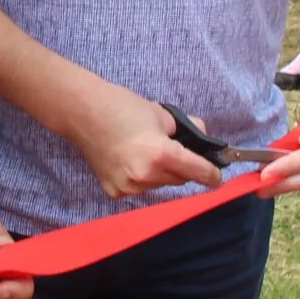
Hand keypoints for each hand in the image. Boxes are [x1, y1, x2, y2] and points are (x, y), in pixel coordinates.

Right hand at [65, 78, 226, 202]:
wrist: (82, 112)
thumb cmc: (121, 107)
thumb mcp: (162, 114)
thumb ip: (188, 129)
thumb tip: (204, 141)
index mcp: (161, 154)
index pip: (198, 171)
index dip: (211, 175)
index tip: (217, 179)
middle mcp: (146, 176)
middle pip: (179, 180)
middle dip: (182, 168)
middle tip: (171, 150)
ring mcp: (128, 187)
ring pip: (160, 185)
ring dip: (161, 173)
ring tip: (144, 152)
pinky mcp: (115, 191)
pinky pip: (140, 188)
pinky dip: (142, 178)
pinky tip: (130, 161)